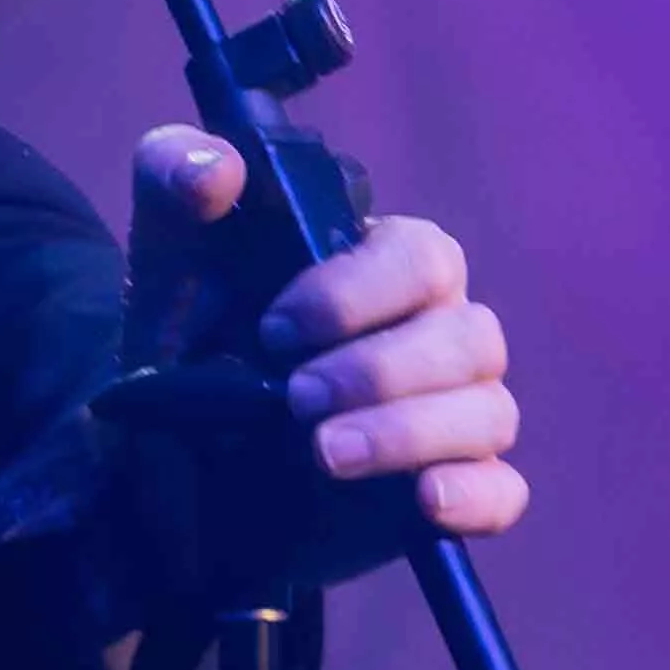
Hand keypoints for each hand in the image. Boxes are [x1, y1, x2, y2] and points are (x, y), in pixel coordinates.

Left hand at [127, 127, 525, 544]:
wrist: (170, 456)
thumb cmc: (188, 335)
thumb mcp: (168, 254)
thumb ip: (175, 180)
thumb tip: (215, 170)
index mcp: (390, 267)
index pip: (422, 258)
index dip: (359, 292)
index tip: (275, 328)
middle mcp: (437, 334)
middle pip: (468, 336)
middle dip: (381, 370)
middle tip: (297, 398)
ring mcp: (451, 415)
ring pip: (488, 412)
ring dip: (411, 432)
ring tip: (325, 454)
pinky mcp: (448, 490)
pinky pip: (502, 492)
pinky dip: (475, 495)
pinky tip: (425, 500)